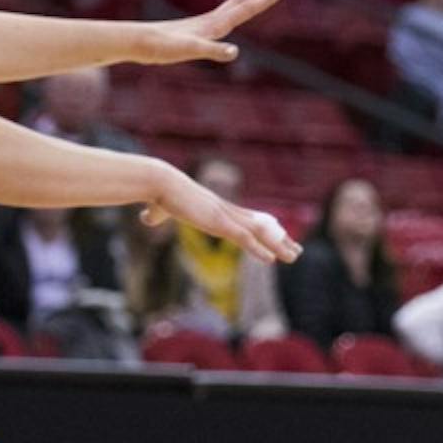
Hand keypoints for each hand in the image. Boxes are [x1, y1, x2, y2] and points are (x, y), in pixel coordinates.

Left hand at [134, 0, 284, 65]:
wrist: (138, 42)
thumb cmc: (162, 47)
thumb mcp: (189, 51)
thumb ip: (212, 51)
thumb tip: (235, 52)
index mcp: (215, 24)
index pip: (245, 8)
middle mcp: (211, 21)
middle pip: (241, 3)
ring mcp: (203, 25)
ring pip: (231, 7)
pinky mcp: (194, 30)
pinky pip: (221, 17)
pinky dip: (232, 11)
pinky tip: (227, 18)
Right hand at [142, 163, 301, 263]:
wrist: (160, 183)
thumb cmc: (160, 195)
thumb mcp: (160, 209)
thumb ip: (156, 216)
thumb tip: (145, 219)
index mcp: (218, 210)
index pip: (249, 222)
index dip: (265, 231)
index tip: (278, 238)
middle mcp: (227, 212)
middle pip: (261, 227)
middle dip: (279, 240)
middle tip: (296, 251)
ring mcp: (225, 217)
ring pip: (259, 234)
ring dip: (277, 246)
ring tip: (293, 258)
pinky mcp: (218, 222)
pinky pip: (244, 239)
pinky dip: (258, 249)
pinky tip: (271, 260)